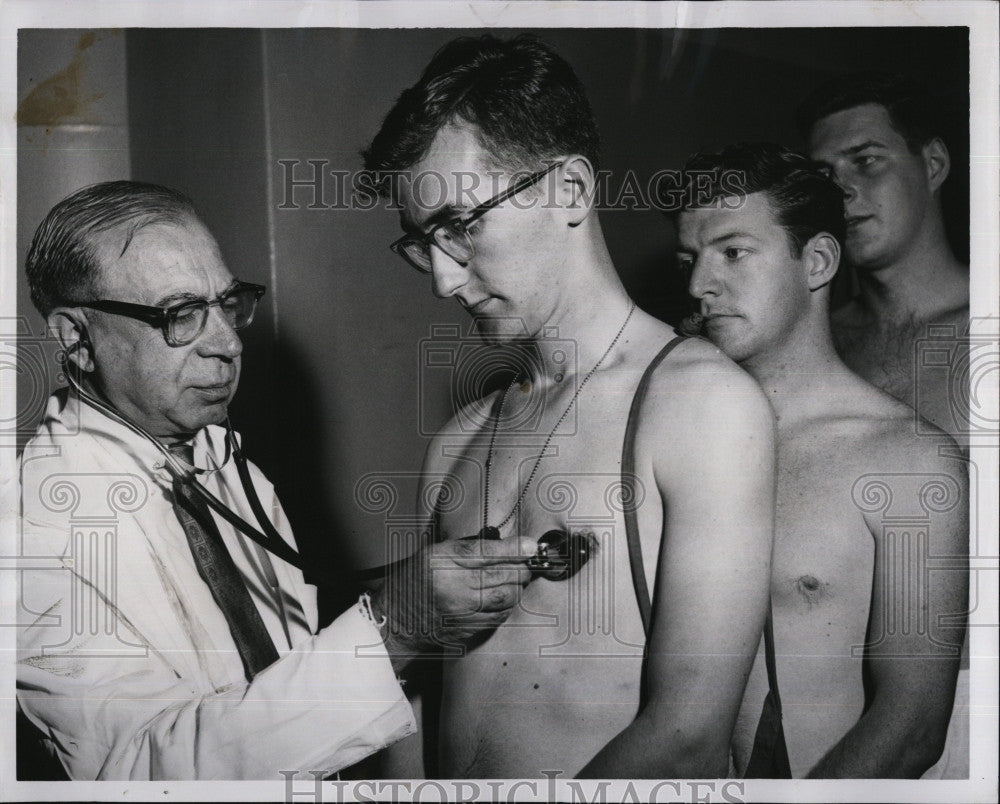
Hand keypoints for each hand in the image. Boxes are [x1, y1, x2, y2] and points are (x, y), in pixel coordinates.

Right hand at [371, 534, 534, 663]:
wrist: (397, 619)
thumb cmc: (416, 580)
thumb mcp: (435, 553)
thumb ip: (469, 547)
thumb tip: (507, 544)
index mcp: (440, 562)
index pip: (484, 552)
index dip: (513, 549)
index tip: (532, 546)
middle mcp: (451, 587)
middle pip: (500, 576)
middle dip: (522, 568)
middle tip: (529, 563)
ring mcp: (460, 612)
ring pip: (505, 598)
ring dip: (518, 587)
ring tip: (518, 579)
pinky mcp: (467, 629)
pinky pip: (498, 616)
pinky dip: (507, 605)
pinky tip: (505, 597)